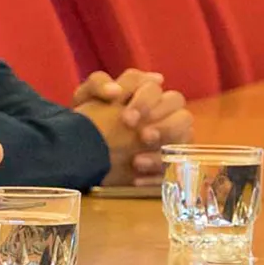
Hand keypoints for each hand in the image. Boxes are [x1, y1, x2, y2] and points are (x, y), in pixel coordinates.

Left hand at [73, 68, 191, 183]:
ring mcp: (168, 138)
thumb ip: (97, 85)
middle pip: (181, 113)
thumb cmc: (86, 118)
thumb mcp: (85, 98)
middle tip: (143, 136)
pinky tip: (136, 179)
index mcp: (144, 94)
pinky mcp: (164, 162)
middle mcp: (163, 113)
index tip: (126, 118)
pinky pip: (174, 169)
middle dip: (165, 126)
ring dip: (165, 150)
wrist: (78, 147)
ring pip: (185, 137)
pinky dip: (157, 176)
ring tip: (137, 161)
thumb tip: (116, 90)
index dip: (145, 102)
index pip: (156, 90)